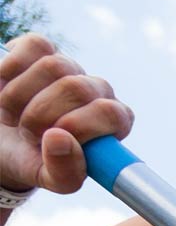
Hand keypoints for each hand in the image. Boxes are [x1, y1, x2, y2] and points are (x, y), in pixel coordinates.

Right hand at [0, 35, 131, 195]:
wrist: (2, 142)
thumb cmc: (34, 160)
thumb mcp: (52, 178)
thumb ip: (65, 171)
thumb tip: (60, 138)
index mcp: (113, 122)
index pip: (111, 113)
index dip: (78, 126)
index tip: (51, 140)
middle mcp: (98, 90)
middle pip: (77, 89)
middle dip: (41, 116)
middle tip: (27, 133)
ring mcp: (70, 67)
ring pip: (53, 67)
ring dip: (20, 97)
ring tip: (15, 115)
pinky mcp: (42, 48)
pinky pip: (34, 47)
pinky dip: (11, 71)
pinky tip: (6, 87)